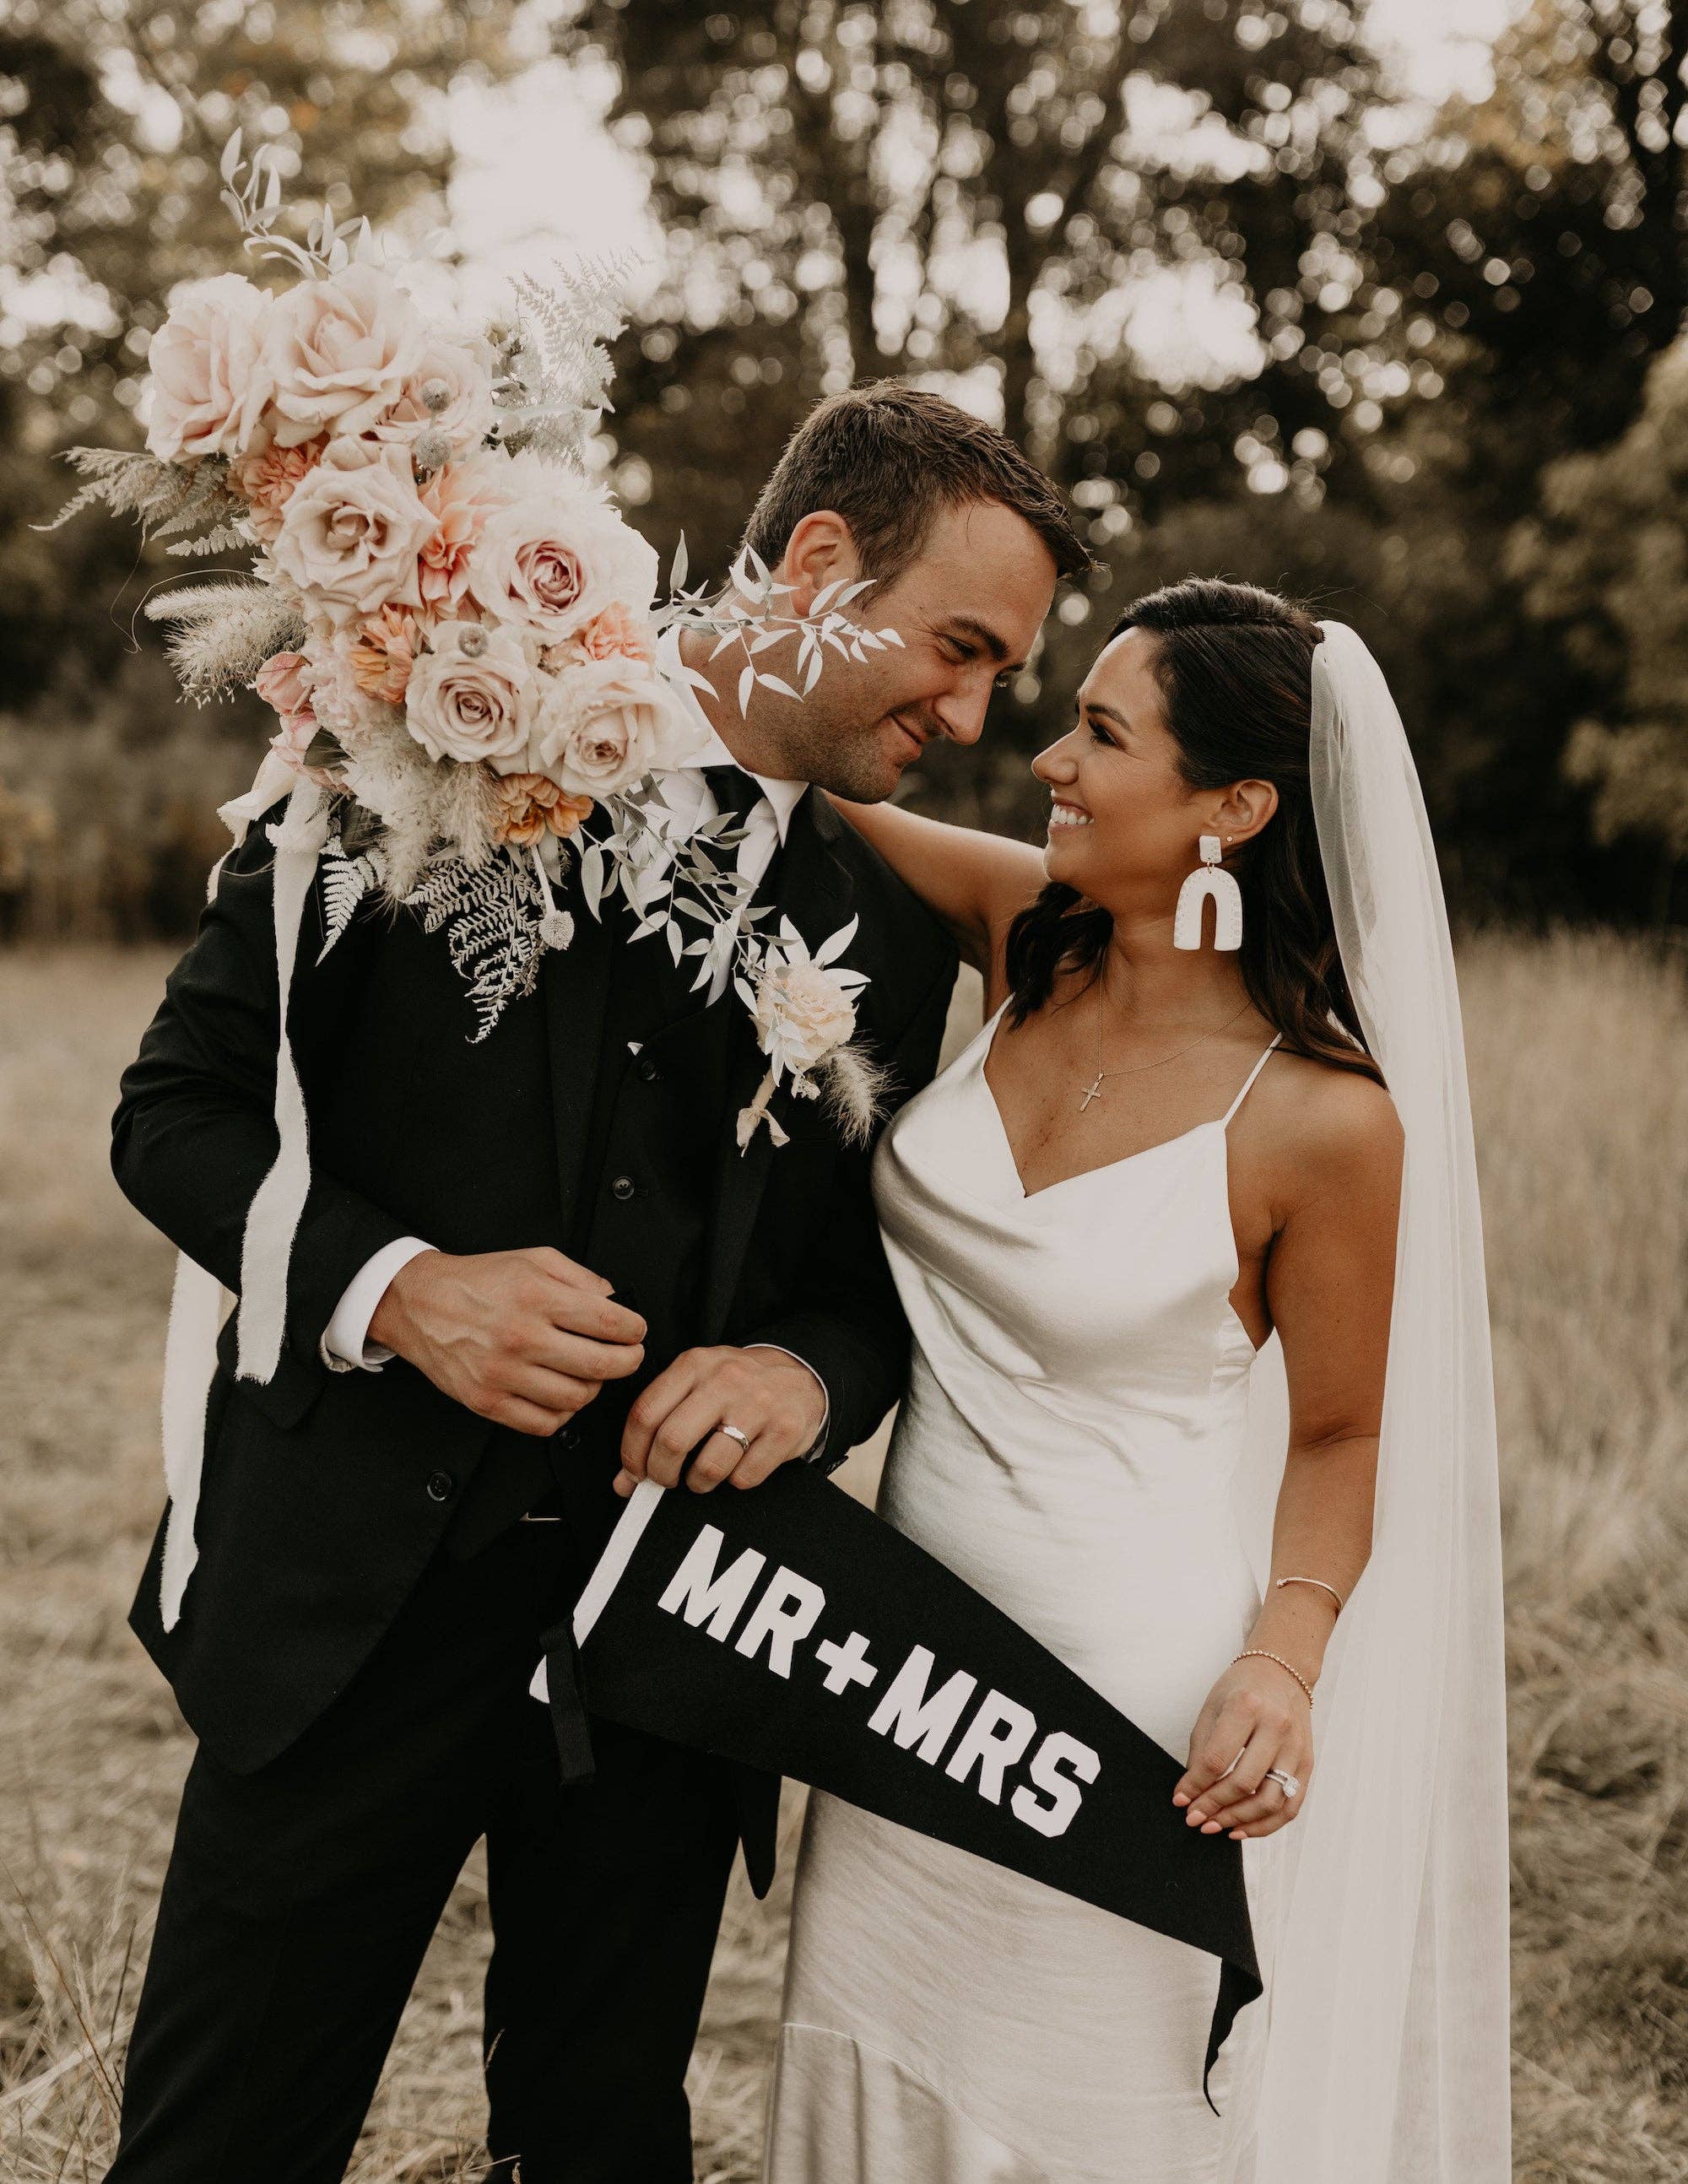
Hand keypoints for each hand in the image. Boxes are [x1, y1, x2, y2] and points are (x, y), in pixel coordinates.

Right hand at [370, 1246, 645, 1436]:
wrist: (419, 1303)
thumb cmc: (476, 1282)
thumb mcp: (533, 1260)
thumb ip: (581, 1277)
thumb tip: (616, 1300)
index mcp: (535, 1297)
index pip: (608, 1322)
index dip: (634, 1330)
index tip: (636, 1331)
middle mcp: (520, 1337)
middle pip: (600, 1366)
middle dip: (628, 1362)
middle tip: (628, 1356)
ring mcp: (502, 1374)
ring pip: (576, 1399)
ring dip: (594, 1388)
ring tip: (590, 1373)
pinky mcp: (487, 1402)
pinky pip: (544, 1424)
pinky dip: (563, 1414)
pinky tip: (562, 1394)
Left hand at [614, 1346, 826, 1496]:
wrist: (800, 1376)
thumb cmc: (736, 1387)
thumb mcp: (696, 1387)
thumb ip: (657, 1425)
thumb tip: (623, 1482)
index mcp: (694, 1364)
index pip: (645, 1413)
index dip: (631, 1453)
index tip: (634, 1473)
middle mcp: (724, 1380)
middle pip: (672, 1440)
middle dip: (661, 1473)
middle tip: (665, 1481)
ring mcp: (758, 1404)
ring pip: (708, 1465)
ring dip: (698, 1483)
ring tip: (702, 1477)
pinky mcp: (784, 1430)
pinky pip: (744, 1477)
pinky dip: (734, 1482)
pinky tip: (737, 1467)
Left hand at [1172, 1656, 1313, 1840]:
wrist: (1283, 1672)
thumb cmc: (1241, 1689)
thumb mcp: (1213, 1708)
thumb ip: (1201, 1751)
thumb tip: (1189, 1793)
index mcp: (1246, 1707)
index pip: (1217, 1759)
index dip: (1195, 1786)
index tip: (1180, 1801)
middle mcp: (1276, 1727)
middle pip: (1244, 1782)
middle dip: (1214, 1807)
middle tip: (1194, 1819)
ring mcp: (1296, 1747)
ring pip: (1270, 1801)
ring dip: (1239, 1821)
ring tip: (1215, 1826)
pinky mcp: (1308, 1763)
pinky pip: (1290, 1806)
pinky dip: (1266, 1825)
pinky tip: (1242, 1829)